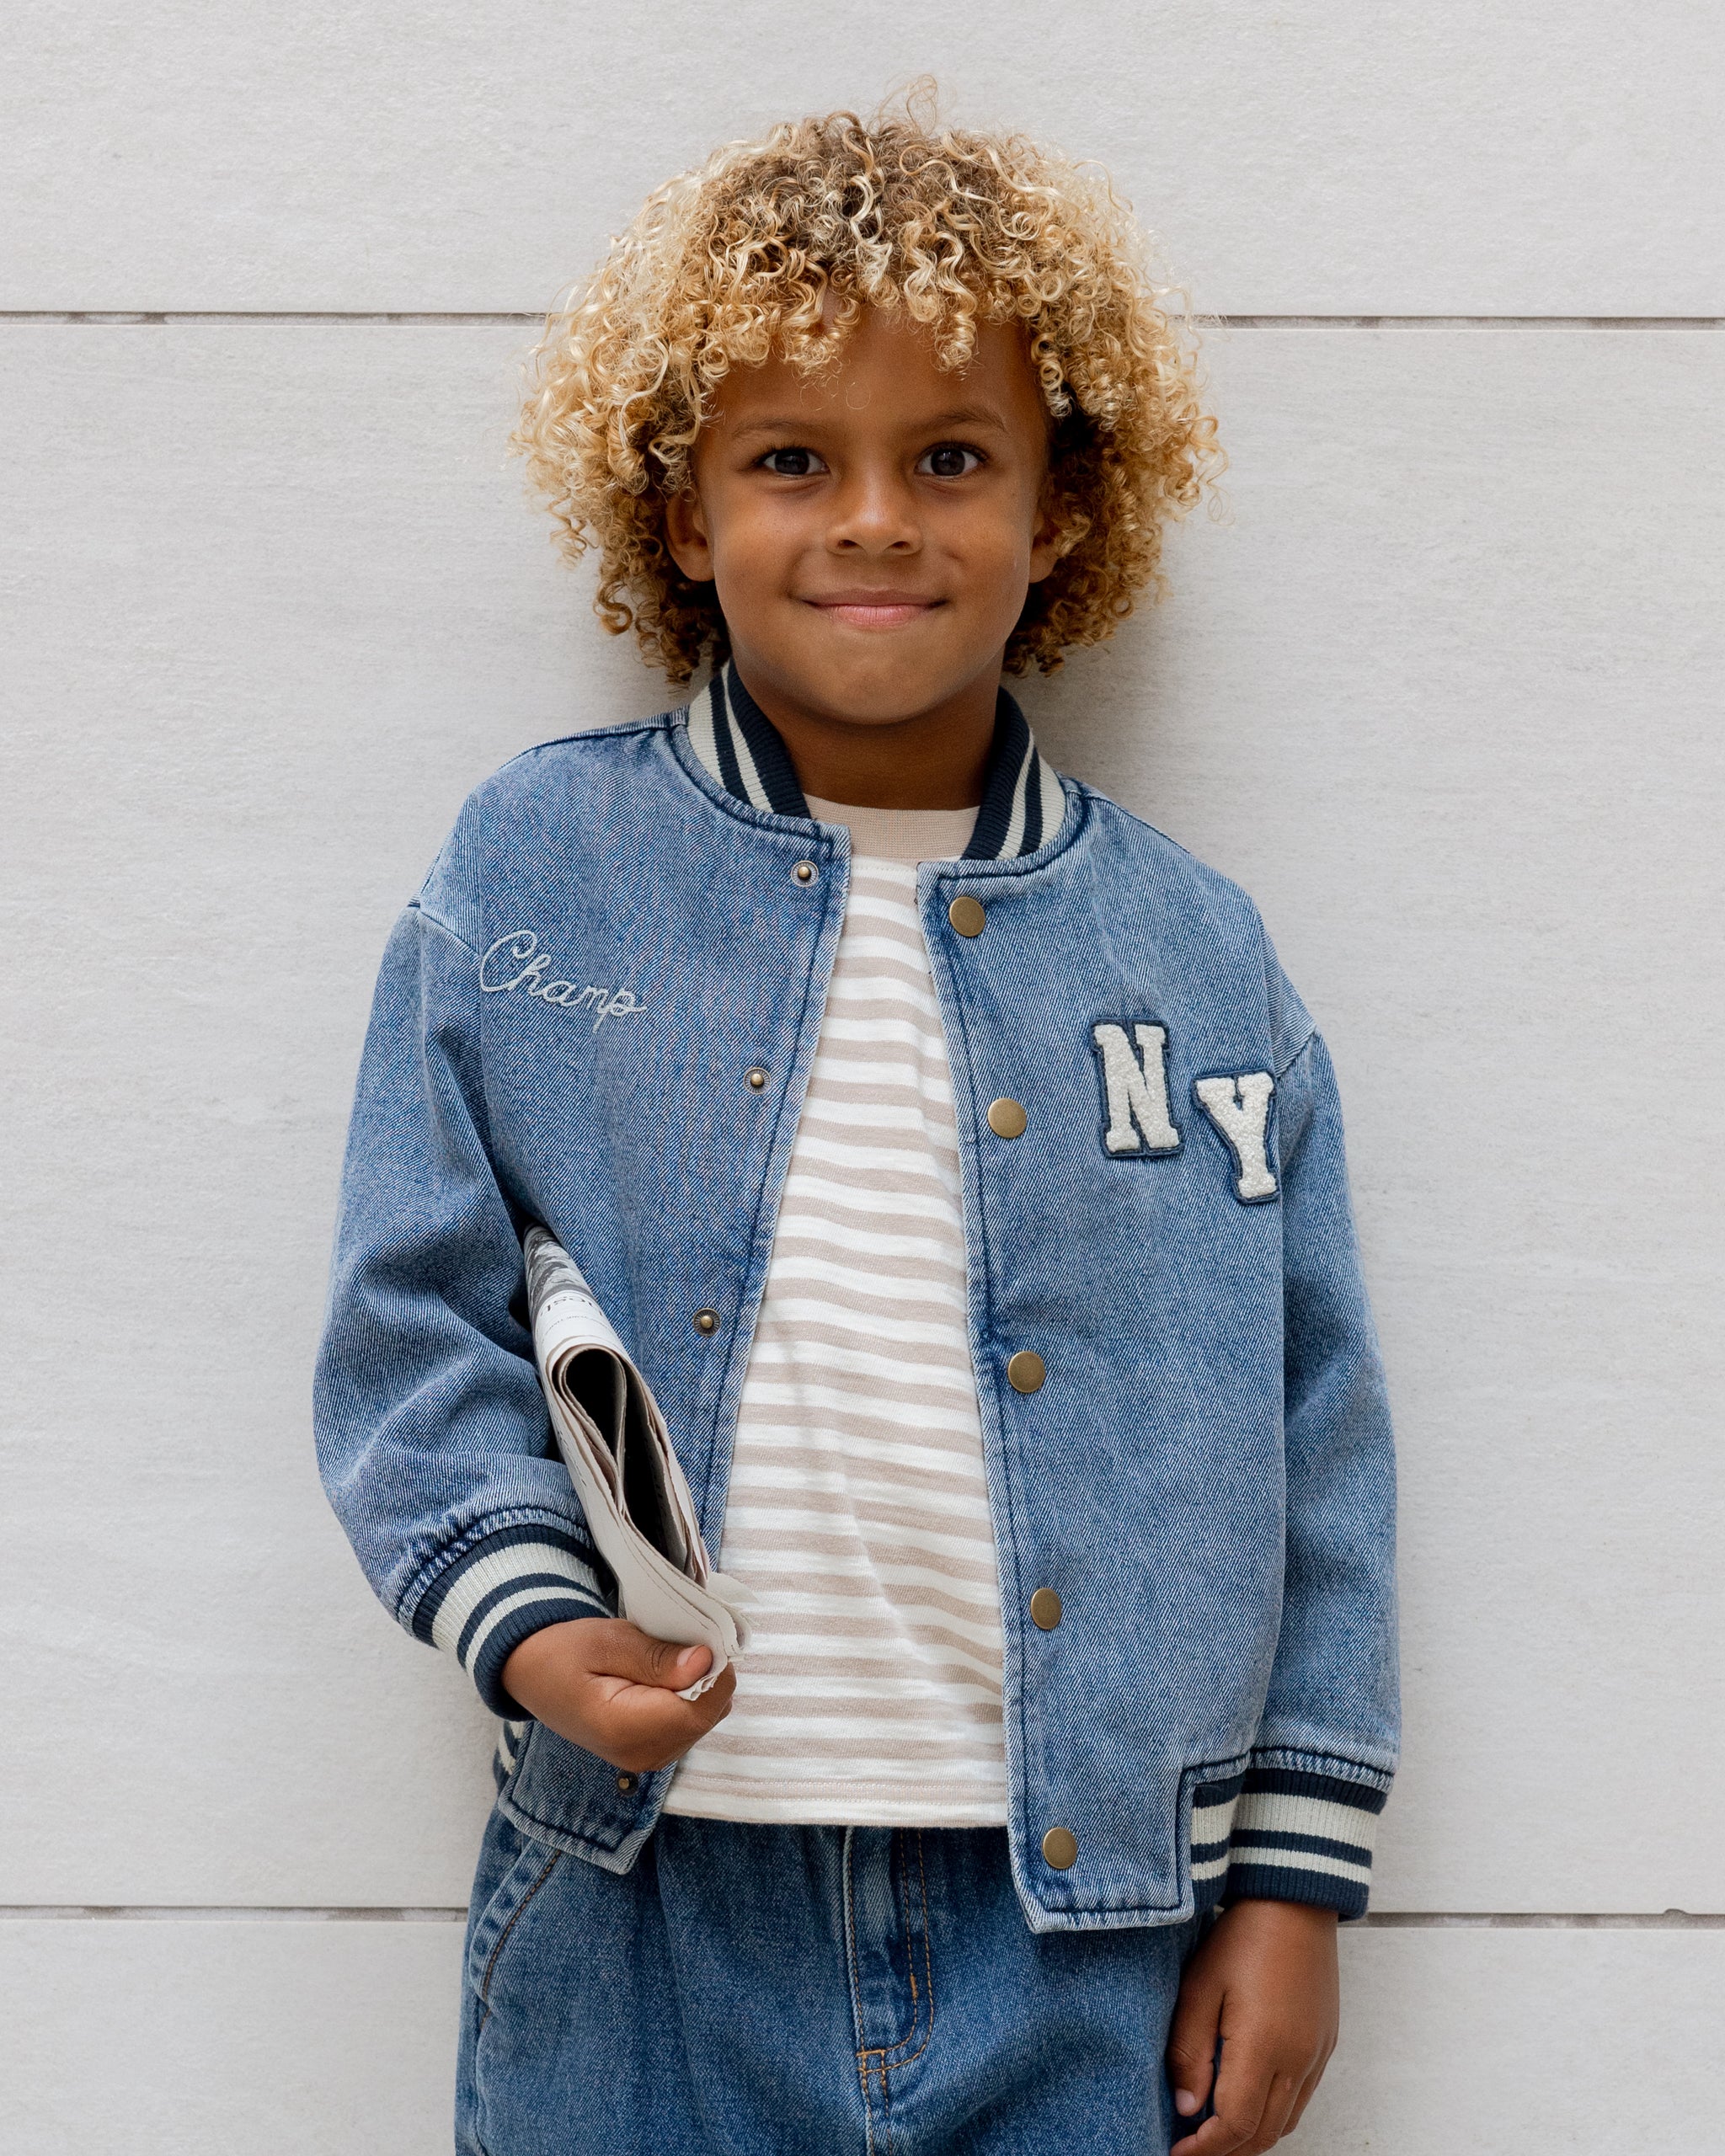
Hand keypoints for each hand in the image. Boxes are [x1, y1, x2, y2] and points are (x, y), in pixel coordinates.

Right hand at [500, 1618, 735, 1773]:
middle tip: (678, 1643)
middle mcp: (642, 1755)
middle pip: (708, 1714)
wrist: (532, 1675)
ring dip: (697, 1685)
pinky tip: (661, 1677)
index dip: (713, 1670)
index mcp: (626, 1730)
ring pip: (705, 1718)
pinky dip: (686, 1697)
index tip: (699, 1638)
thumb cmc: (564, 1653)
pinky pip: (690, 1723)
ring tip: (664, 1659)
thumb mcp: (606, 1641)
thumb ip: (656, 1656)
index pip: (702, 1708)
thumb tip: (705, 1662)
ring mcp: (647, 1759)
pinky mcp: (650, 1752)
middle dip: (706, 1675)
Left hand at [1167, 1899, 1338, 2153]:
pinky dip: (1273, 2113)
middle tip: (1190, 2143)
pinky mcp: (1325, 2045)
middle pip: (1263, 2135)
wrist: (1294, 1901)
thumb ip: (1190, 2052)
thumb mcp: (1200, 1986)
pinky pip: (1301, 2099)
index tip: (1175, 2151)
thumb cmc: (1243, 1937)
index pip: (1235, 2125)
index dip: (1204, 2149)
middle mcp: (1298, 2060)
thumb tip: (1186, 2108)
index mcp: (1264, 2047)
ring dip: (1249, 2134)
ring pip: (1285, 2123)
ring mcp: (1317, 2055)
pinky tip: (1246, 2096)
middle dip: (1225, 2150)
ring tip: (1213, 2123)